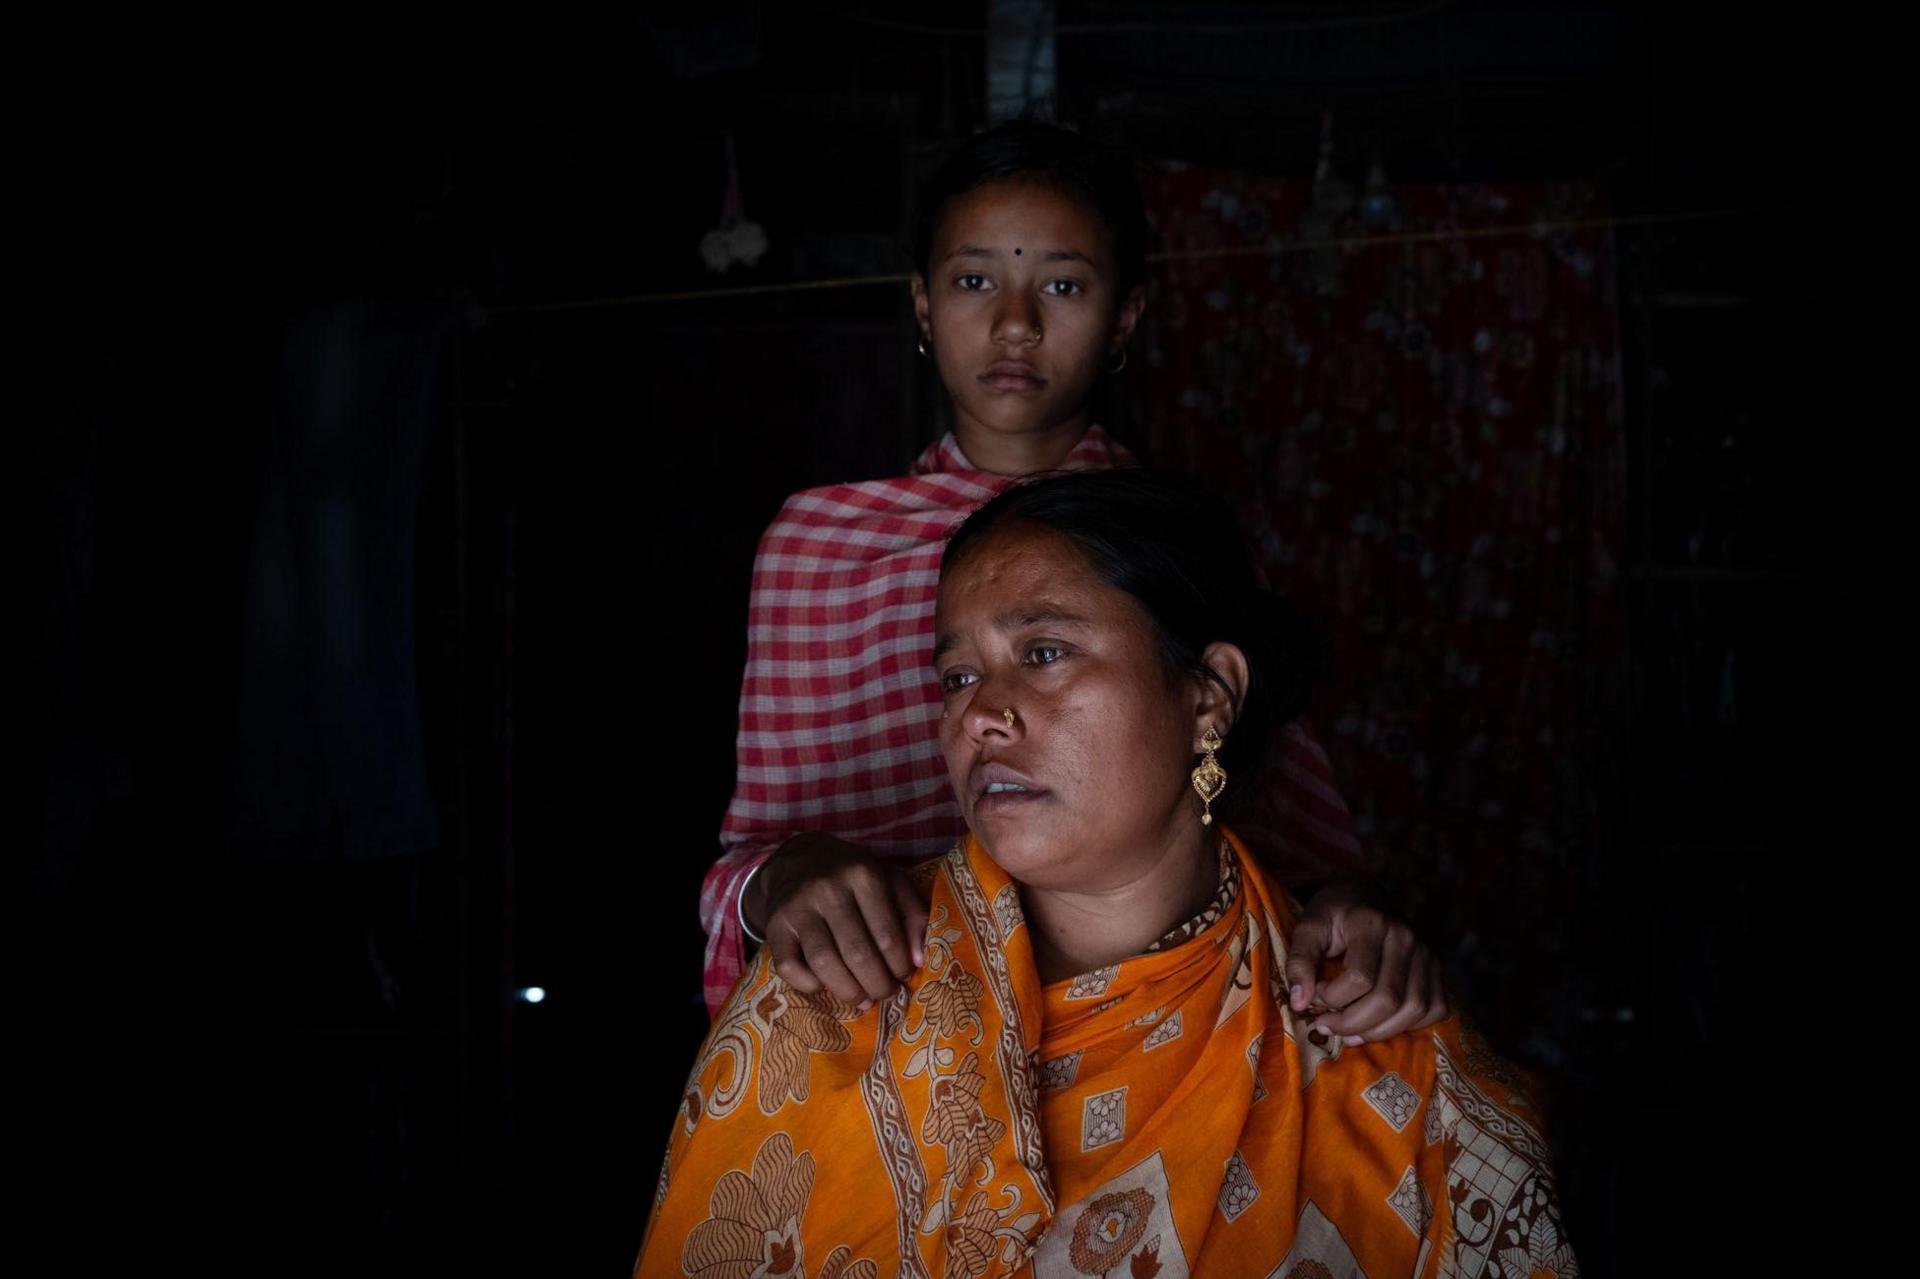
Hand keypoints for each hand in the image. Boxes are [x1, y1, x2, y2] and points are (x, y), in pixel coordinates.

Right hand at [747, 833, 928, 1005]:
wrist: (798, 860)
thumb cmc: (853, 877)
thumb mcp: (890, 881)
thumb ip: (912, 914)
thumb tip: (920, 960)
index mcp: (863, 875)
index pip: (887, 935)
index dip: (899, 965)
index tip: (903, 975)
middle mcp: (828, 889)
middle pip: (857, 953)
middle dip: (877, 984)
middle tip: (885, 993)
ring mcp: (798, 908)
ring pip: (824, 963)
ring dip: (848, 991)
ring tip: (862, 999)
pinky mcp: (776, 926)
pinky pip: (789, 967)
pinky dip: (809, 985)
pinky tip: (826, 985)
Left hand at [1283, 878, 1447, 1043]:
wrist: (1365, 896)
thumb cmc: (1333, 915)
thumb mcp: (1307, 928)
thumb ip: (1300, 962)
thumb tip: (1299, 1004)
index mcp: (1371, 923)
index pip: (1360, 977)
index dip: (1333, 997)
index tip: (1315, 993)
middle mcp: (1406, 937)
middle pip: (1388, 999)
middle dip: (1352, 1023)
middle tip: (1326, 1024)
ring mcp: (1426, 953)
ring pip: (1414, 1010)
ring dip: (1379, 1031)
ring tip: (1349, 1032)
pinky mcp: (1437, 968)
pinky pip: (1434, 1009)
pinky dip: (1409, 1026)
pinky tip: (1380, 1024)